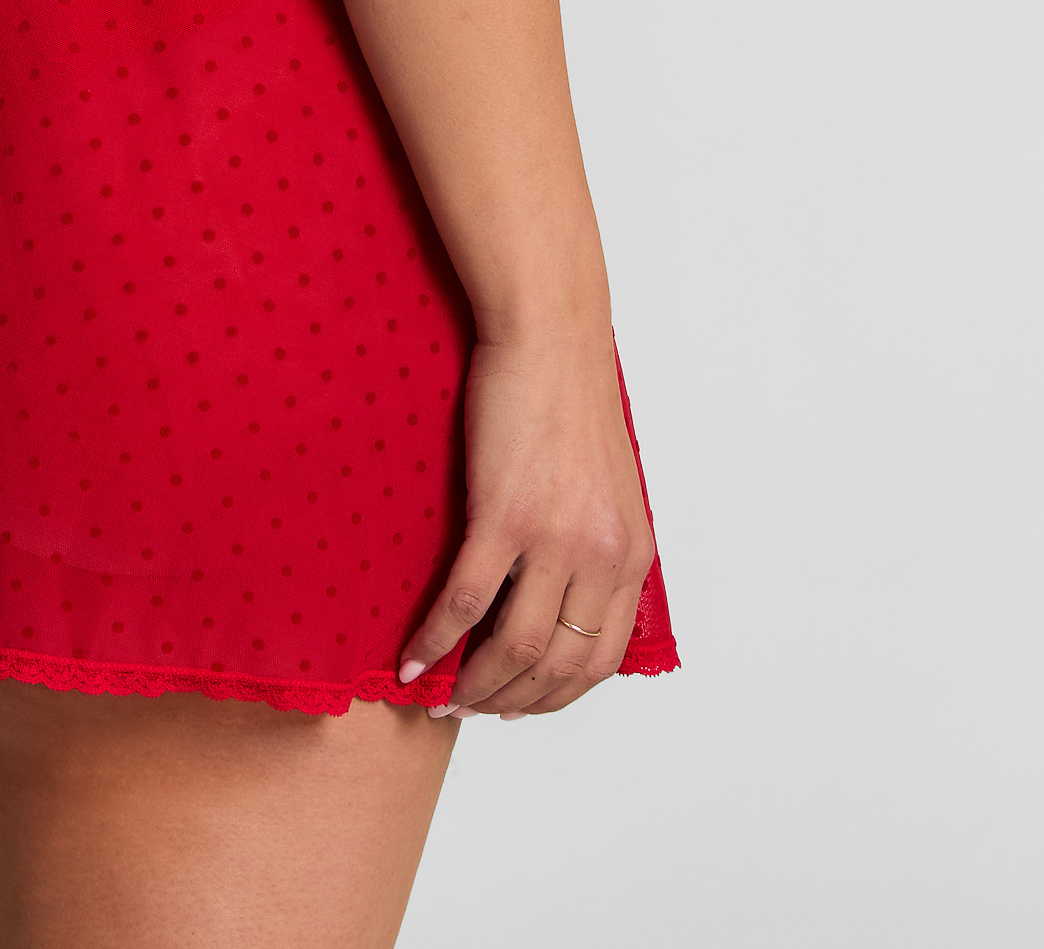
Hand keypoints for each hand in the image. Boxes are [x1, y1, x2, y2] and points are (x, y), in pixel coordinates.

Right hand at [397, 330, 652, 717]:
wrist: (548, 334)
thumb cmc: (567, 397)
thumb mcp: (607, 484)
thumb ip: (597, 542)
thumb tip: (564, 591)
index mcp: (630, 553)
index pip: (600, 659)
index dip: (557, 696)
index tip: (520, 705)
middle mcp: (601, 555)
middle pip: (559, 666)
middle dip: (512, 701)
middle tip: (472, 708)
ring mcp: (554, 538)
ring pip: (516, 647)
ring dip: (475, 685)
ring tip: (443, 698)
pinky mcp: (504, 515)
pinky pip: (467, 602)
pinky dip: (437, 640)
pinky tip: (413, 660)